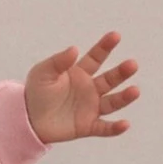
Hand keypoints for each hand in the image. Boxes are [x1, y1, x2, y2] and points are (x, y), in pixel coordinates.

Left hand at [24, 31, 139, 142]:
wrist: (27, 118)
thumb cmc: (36, 92)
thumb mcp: (43, 73)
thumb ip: (58, 62)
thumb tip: (75, 49)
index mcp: (79, 73)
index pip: (96, 57)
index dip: (105, 46)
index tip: (115, 35)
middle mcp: (90, 89)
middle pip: (110, 79)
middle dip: (122, 72)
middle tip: (132, 64)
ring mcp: (90, 107)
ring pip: (112, 102)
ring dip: (124, 97)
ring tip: (135, 91)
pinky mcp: (87, 126)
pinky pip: (104, 128)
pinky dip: (115, 128)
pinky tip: (124, 124)